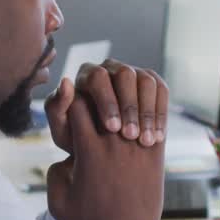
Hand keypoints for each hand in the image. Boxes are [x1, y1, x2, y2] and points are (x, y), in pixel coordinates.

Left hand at [44, 60, 167, 152]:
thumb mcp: (63, 130)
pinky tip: (158, 137)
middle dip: (129, 107)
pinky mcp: (153, 83)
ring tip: (145, 140)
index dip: (107, 101)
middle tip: (130, 136)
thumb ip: (57, 107)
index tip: (111, 128)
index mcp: (88, 74)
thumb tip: (66, 81)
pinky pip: (162, 91)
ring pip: (146, 81)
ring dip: (147, 112)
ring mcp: (134, 73)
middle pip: (125, 75)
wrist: (102, 152)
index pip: (98, 77)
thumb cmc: (78, 140)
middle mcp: (112, 68)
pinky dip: (161, 114)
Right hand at [46, 95, 165, 219]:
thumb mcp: (58, 202)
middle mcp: (113, 144)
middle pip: (103, 101)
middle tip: (93, 105)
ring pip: (130, 106)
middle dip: (95, 99)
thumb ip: (55, 171)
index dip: (72, 102)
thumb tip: (66, 156)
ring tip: (115, 108)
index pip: (77, 105)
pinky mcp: (155, 155)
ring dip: (121, 103)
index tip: (72, 110)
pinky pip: (154, 120)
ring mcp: (137, 148)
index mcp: (88, 152)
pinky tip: (138, 115)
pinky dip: (145, 112)